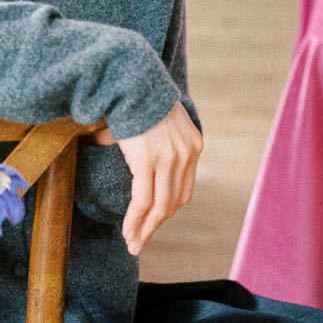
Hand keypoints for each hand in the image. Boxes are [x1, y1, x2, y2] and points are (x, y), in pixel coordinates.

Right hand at [115, 101, 201, 255]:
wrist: (131, 78)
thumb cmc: (138, 96)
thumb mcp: (158, 121)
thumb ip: (156, 142)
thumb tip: (134, 156)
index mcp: (193, 145)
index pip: (183, 191)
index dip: (167, 211)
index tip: (153, 223)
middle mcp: (186, 154)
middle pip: (173, 202)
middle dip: (156, 226)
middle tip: (140, 243)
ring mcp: (169, 158)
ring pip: (158, 206)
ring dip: (144, 229)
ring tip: (132, 244)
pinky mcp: (148, 160)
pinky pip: (143, 199)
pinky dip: (135, 220)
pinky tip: (128, 232)